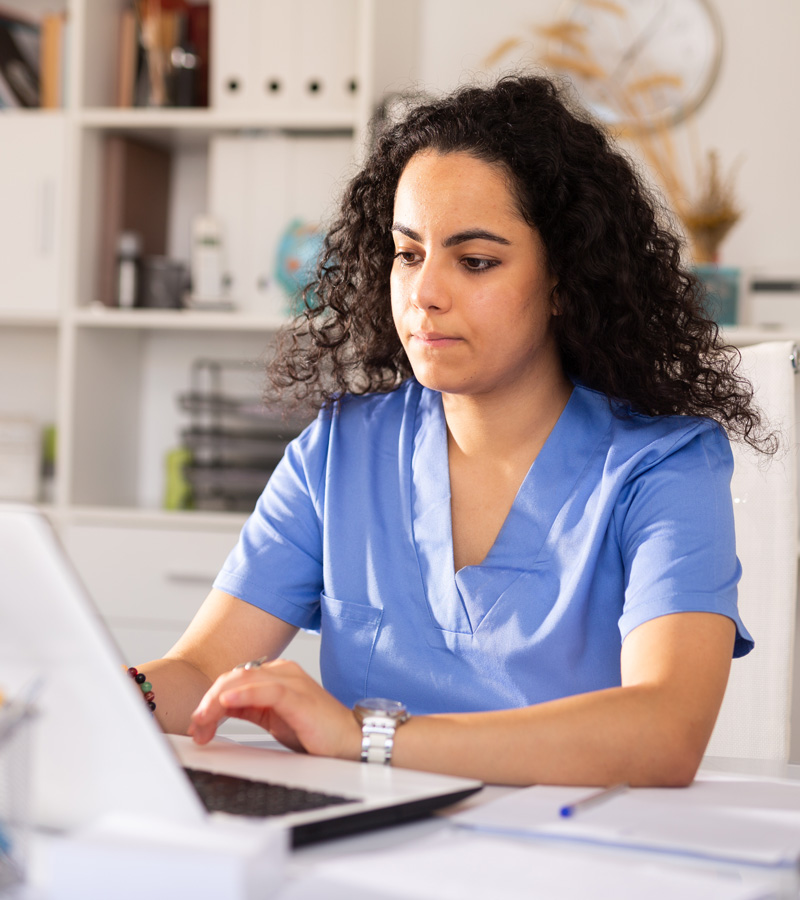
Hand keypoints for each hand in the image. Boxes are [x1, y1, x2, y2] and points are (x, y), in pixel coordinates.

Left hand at [187, 659, 361, 760]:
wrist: (351, 741)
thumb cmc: (316, 731)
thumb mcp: (273, 719)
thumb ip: (249, 709)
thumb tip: (217, 710)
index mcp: (275, 675)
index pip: (232, 680)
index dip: (209, 700)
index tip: (198, 725)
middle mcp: (282, 672)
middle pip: (233, 678)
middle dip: (208, 702)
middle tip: (196, 728)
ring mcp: (291, 681)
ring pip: (243, 681)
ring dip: (216, 701)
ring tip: (202, 720)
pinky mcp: (298, 696)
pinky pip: (266, 690)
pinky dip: (243, 694)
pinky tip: (226, 702)